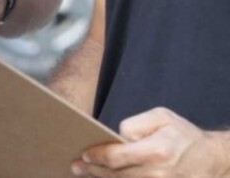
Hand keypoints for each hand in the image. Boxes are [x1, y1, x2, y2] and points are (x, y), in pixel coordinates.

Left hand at [72, 108, 229, 177]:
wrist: (212, 159)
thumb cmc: (183, 135)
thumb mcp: (161, 117)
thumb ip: (136, 124)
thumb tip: (117, 136)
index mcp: (155, 150)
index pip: (115, 157)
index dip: (97, 156)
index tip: (84, 153)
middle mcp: (157, 172)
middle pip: (114, 174)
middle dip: (92, 169)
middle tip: (75, 166)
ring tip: (84, 171)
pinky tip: (104, 177)